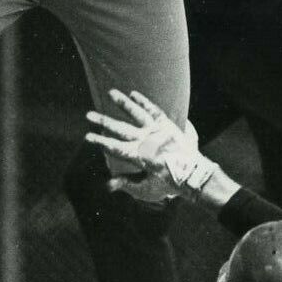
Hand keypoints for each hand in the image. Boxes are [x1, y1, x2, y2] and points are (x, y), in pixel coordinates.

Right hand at [84, 89, 218, 201]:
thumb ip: (126, 184)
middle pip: (120, 129)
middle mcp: (146, 140)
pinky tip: (134, 94)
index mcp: (138, 155)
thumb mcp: (146, 189)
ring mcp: (157, 130)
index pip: (114, 147)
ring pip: (137, 113)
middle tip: (88, 114)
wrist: (193, 175)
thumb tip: (107, 184)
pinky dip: (144, 102)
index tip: (88, 136)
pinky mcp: (167, 125)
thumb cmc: (169, 184)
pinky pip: (154, 110)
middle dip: (103, 122)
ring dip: (123, 103)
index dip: (100, 142)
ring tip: (111, 92)